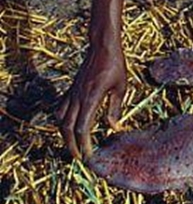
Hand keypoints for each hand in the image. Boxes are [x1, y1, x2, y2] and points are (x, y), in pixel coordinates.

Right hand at [57, 42, 126, 159]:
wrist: (103, 46)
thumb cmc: (115, 64)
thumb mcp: (120, 87)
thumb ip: (115, 108)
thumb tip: (113, 127)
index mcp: (91, 98)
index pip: (81, 128)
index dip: (83, 145)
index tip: (88, 156)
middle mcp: (78, 96)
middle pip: (66, 127)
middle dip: (71, 145)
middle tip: (78, 157)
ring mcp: (72, 92)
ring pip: (60, 118)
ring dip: (64, 134)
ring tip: (73, 144)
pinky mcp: (71, 88)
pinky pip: (61, 108)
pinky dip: (62, 120)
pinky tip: (69, 125)